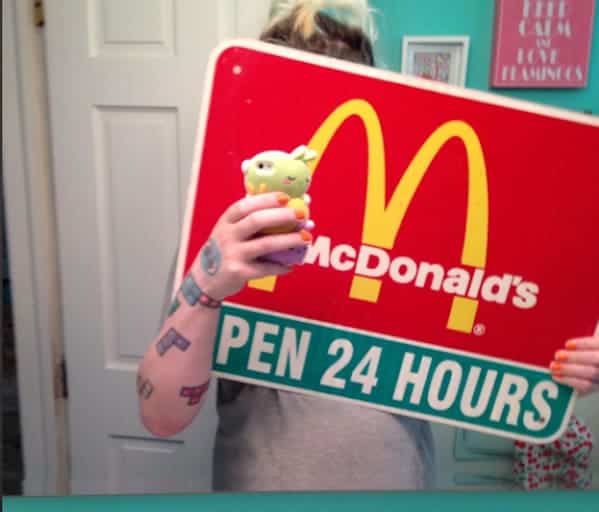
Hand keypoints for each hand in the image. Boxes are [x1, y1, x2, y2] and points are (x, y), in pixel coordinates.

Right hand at [189, 192, 311, 300]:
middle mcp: (227, 236)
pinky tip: (291, 265)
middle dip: (282, 216)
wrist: (206, 280)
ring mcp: (232, 254)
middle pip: (256, 221)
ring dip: (289, 240)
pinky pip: (266, 268)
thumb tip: (284, 212)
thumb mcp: (229, 232)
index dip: (266, 199)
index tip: (286, 197)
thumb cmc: (224, 251)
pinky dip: (281, 266)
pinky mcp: (238, 272)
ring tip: (305, 238)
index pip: (245, 205)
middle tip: (301, 215)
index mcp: (226, 222)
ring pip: (265, 244)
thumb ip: (248, 222)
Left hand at [550, 336, 598, 395]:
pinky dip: (569, 381)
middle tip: (557, 355)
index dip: (583, 344)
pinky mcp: (594, 387)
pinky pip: (585, 386)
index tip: (567, 344)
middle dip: (575, 357)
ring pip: (590, 373)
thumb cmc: (581, 349)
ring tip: (553, 366)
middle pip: (595, 359)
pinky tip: (556, 376)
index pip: (597, 343)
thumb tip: (567, 318)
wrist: (587, 366)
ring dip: (569, 369)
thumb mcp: (583, 340)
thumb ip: (577, 333)